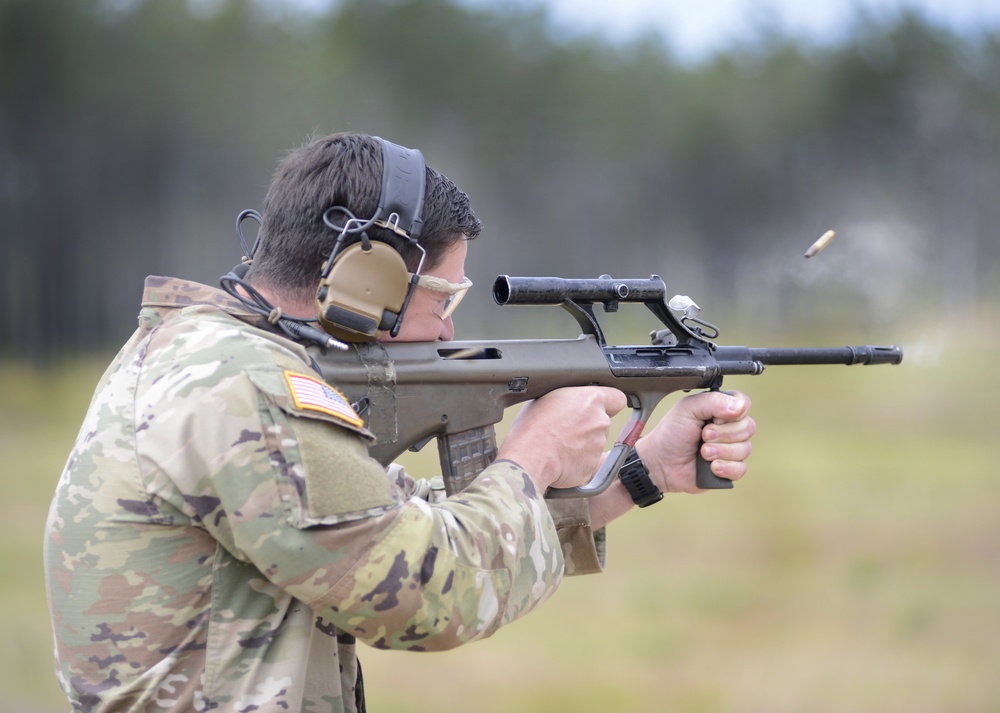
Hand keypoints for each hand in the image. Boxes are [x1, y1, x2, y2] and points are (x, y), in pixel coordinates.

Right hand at [498, 386, 627, 490]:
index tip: (601, 407)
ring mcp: (598, 445)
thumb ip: (568, 398)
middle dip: (588, 425)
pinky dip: (578, 461)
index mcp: (591, 400)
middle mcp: (600, 421)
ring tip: (558, 444)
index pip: (617, 398)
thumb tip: (568, 402)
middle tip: (565, 428)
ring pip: (594, 442)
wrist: (529, 456)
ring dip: (582, 444)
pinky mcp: (593, 466)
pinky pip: (587, 461)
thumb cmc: (532, 426)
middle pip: (602, 421)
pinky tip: (561, 459)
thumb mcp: (547, 397)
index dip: (609, 403)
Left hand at [635, 390, 754, 493]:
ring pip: (745, 449)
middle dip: (723, 434)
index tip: (714, 418)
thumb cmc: (671, 434)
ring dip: (721, 451)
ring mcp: (730, 449)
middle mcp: (728, 428)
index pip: (744, 404)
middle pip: (748, 427)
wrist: (660, 463)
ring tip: (702, 452)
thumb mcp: (688, 409)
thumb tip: (740, 406)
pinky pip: (741, 469)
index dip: (734, 412)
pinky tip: (711, 467)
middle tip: (703, 436)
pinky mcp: (729, 469)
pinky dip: (726, 468)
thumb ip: (713, 401)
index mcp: (720, 410)